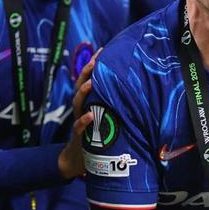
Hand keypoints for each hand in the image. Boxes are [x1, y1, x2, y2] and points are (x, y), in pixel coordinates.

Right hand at [58, 50, 99, 178]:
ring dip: (83, 93)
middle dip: (86, 73)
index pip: (89, 80)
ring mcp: (78, 121)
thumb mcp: (103, 118)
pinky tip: (90, 115)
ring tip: (90, 84)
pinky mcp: (79, 136)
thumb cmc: (95, 136)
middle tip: (95, 60)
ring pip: (77, 103)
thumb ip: (111, 105)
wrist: (78, 159)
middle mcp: (81, 109)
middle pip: (81, 86)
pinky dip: (84, 121)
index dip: (94, 66)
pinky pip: (79, 127)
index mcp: (88, 103)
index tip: (103, 50)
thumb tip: (131, 91)